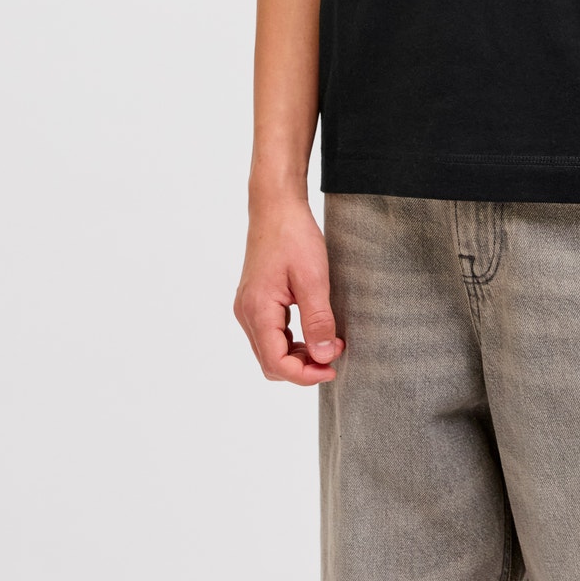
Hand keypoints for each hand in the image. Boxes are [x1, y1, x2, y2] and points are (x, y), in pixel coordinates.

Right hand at [234, 193, 344, 384]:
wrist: (276, 206)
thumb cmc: (294, 236)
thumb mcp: (313, 278)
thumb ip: (317, 320)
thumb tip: (323, 356)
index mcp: (257, 310)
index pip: (275, 363)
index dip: (305, 374)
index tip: (332, 367)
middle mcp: (246, 313)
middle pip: (270, 361)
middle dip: (302, 367)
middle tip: (334, 355)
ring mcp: (248, 307)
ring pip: (269, 350)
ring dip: (297, 355)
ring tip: (328, 343)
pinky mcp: (255, 300)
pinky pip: (270, 333)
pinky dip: (291, 341)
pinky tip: (313, 330)